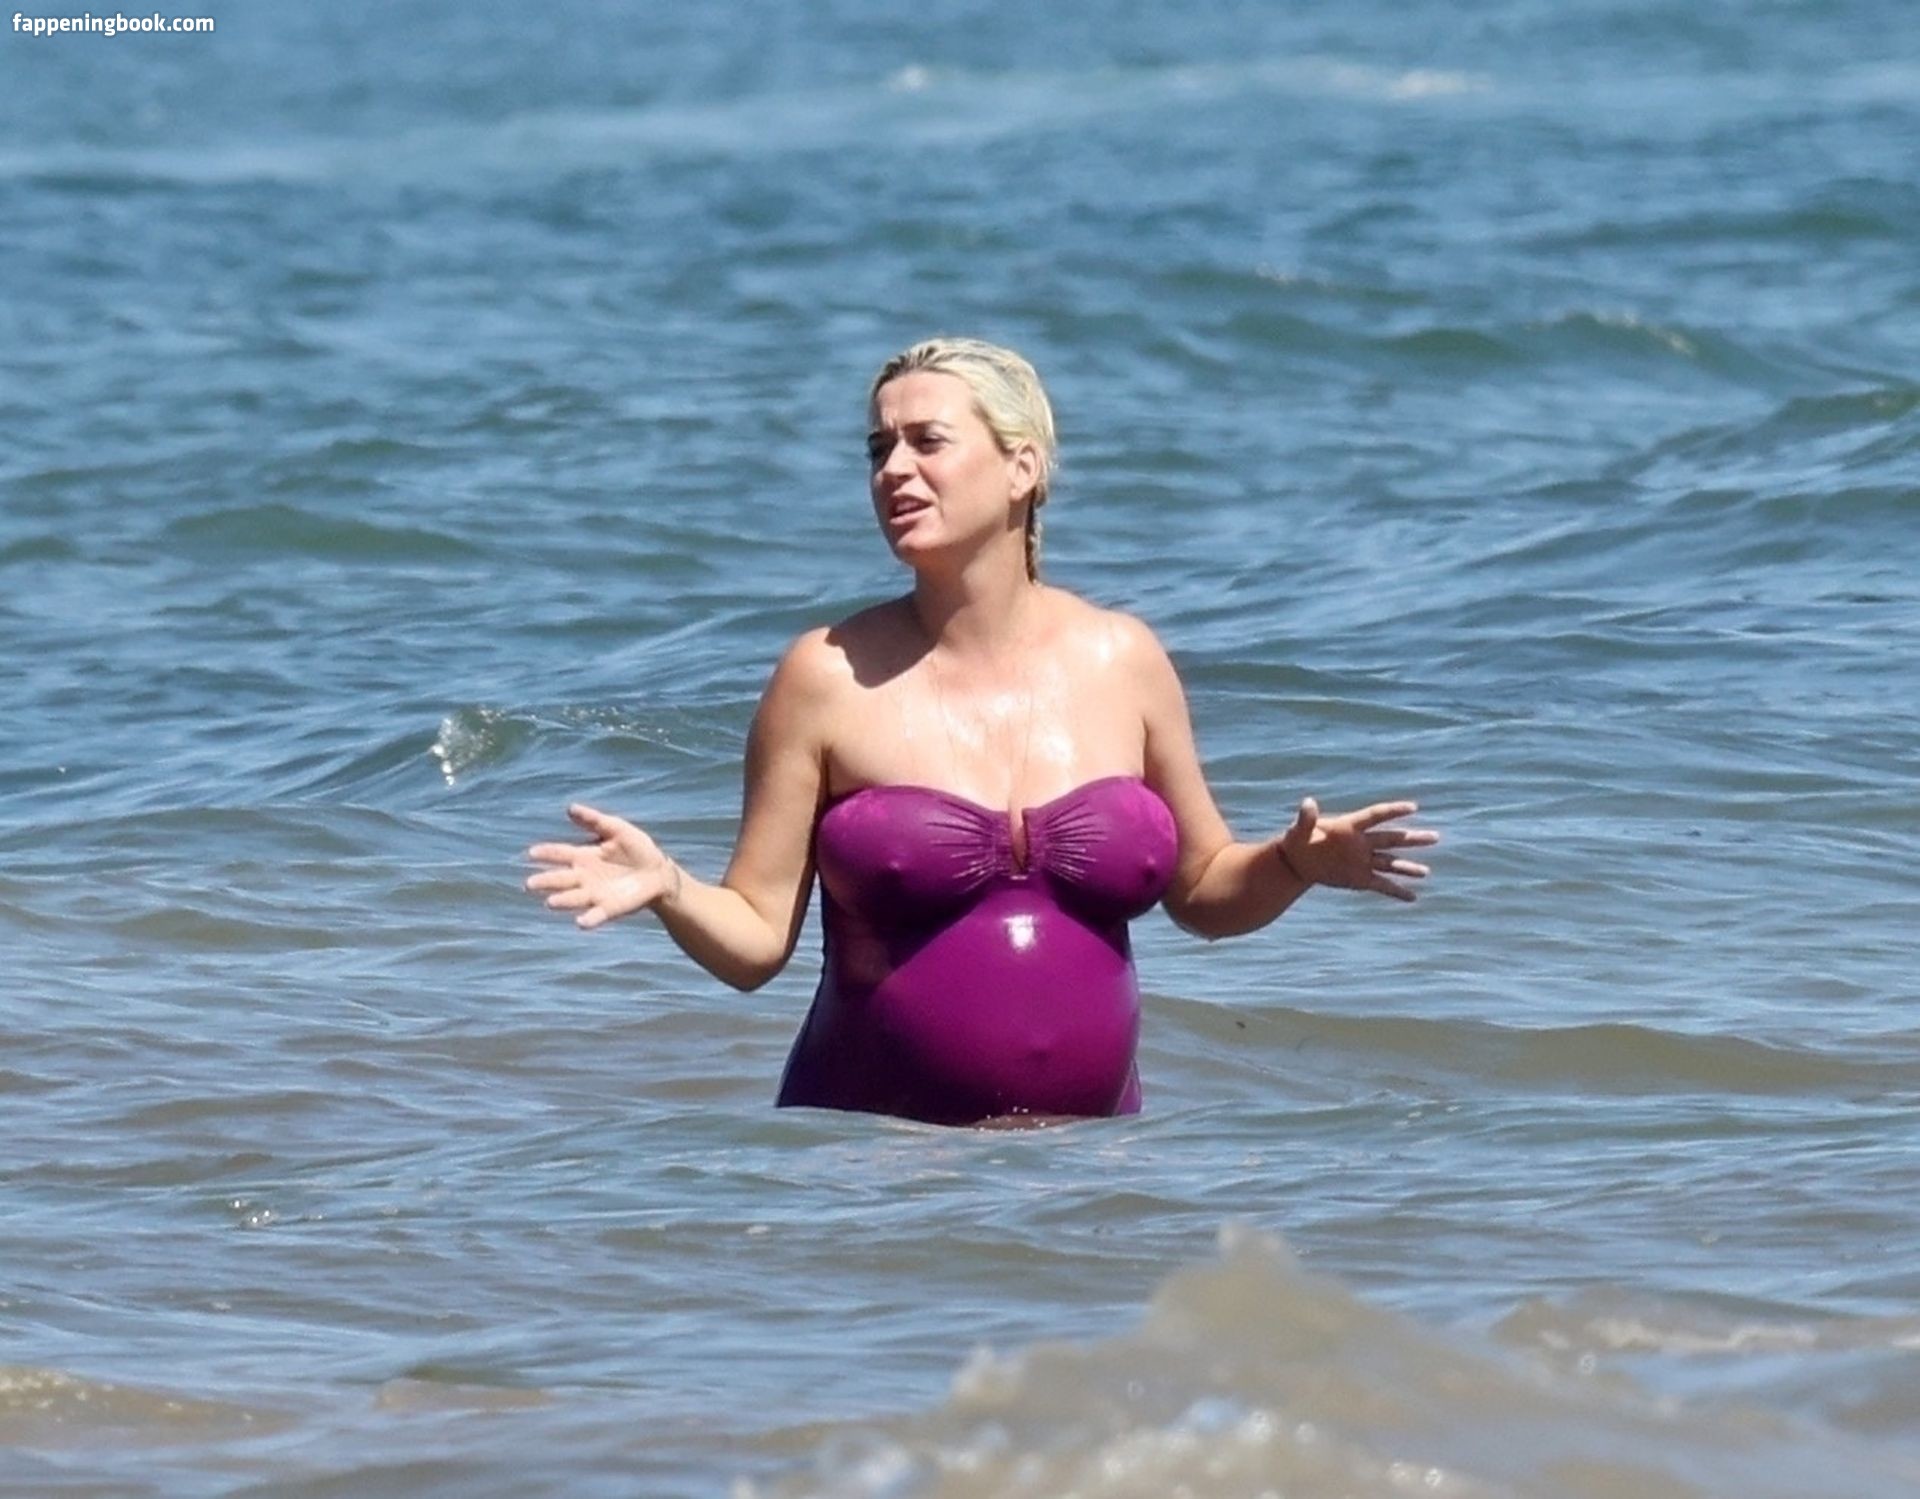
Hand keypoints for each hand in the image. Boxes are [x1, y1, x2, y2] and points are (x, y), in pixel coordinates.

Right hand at [525, 803, 680, 929]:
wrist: (659, 872)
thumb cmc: (637, 849)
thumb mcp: (617, 829)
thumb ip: (594, 820)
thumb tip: (570, 808)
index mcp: (583, 856)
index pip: (560, 854)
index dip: (546, 853)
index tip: (532, 853)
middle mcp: (584, 877)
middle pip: (560, 879)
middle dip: (546, 881)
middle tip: (530, 884)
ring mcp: (595, 894)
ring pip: (573, 898)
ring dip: (562, 901)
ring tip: (550, 902)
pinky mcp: (609, 908)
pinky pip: (596, 915)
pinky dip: (589, 919)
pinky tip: (581, 922)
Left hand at [1277, 797, 1436, 902]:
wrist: (1297, 862)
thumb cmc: (1297, 841)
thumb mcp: (1299, 830)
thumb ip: (1306, 818)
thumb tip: (1307, 802)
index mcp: (1350, 827)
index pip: (1376, 816)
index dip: (1393, 811)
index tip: (1413, 807)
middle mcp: (1361, 843)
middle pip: (1391, 839)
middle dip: (1412, 839)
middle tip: (1435, 837)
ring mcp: (1363, 861)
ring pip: (1390, 863)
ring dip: (1408, 867)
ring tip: (1426, 872)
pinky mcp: (1360, 879)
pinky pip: (1382, 885)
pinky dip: (1396, 891)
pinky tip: (1412, 897)